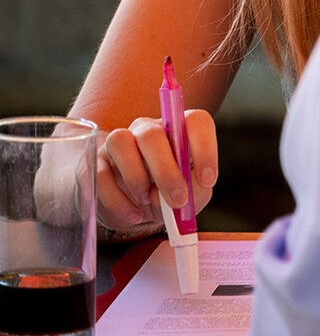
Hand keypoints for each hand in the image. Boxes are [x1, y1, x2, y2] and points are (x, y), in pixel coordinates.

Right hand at [96, 110, 216, 231]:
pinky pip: (99, 174)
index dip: (204, 148)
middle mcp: (148, 128)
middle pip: (152, 134)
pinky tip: (135, 214)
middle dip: (166, 172)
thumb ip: (195, 191)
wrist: (139, 207)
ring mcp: (118, 142)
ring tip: (148, 201)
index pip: (195, 121)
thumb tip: (179, 194)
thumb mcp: (193, 195)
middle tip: (177, 200)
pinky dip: (118, 200)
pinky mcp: (96, 162)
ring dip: (136, 178)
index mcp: (181, 129)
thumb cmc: (172, 193)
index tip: (207, 180)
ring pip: (120, 143)